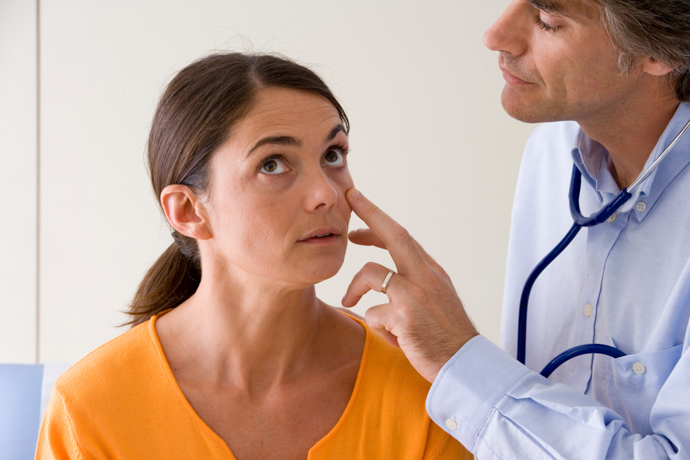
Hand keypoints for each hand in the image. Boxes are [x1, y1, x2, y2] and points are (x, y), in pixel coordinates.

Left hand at [342, 189, 478, 382]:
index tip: (360, 203)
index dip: (379, 219)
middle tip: (350, 199)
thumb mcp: (436, 300)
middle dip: (370, 213)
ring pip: (369, 273)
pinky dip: (377, 327)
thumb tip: (385, 275)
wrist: (465, 365)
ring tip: (350, 301)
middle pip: (394, 234)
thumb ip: (415, 283)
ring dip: (354, 288)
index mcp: (432, 272)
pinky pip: (371, 314)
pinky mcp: (403, 317)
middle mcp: (425, 277)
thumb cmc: (446, 336)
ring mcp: (414, 295)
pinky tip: (395, 339)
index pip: (403, 236)